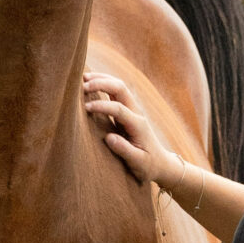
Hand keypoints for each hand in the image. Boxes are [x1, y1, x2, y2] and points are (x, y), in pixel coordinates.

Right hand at [83, 71, 175, 187]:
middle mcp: (136, 113)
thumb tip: (108, 138)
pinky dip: (103, 85)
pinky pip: (115, 93)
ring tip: (83, 77)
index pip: (118, 109)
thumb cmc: (148, 166)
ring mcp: (132, 110)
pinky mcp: (127, 112)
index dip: (101, 106)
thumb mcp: (138, 163)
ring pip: (118, 86)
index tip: (86, 109)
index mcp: (138, 124)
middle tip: (82, 85)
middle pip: (120, 88)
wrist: (160, 163)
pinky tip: (91, 83)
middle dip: (102, 83)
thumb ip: (124, 150)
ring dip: (102, 79)